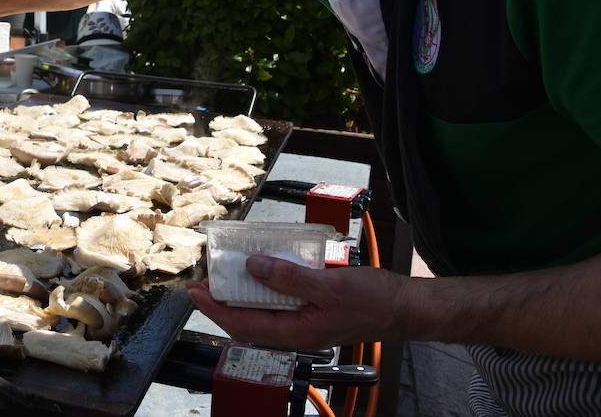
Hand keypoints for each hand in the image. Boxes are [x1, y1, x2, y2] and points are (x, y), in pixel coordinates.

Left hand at [187, 255, 411, 350]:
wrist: (405, 305)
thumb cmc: (375, 302)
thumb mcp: (330, 286)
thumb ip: (290, 278)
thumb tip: (254, 267)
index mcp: (297, 333)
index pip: (243, 325)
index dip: (215, 308)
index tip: (195, 290)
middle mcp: (296, 330)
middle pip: (247, 319)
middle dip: (222, 300)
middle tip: (204, 278)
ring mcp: (304, 320)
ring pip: (262, 308)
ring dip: (242, 291)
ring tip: (226, 271)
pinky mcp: (312, 308)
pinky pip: (280, 298)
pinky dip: (266, 284)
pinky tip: (262, 267)